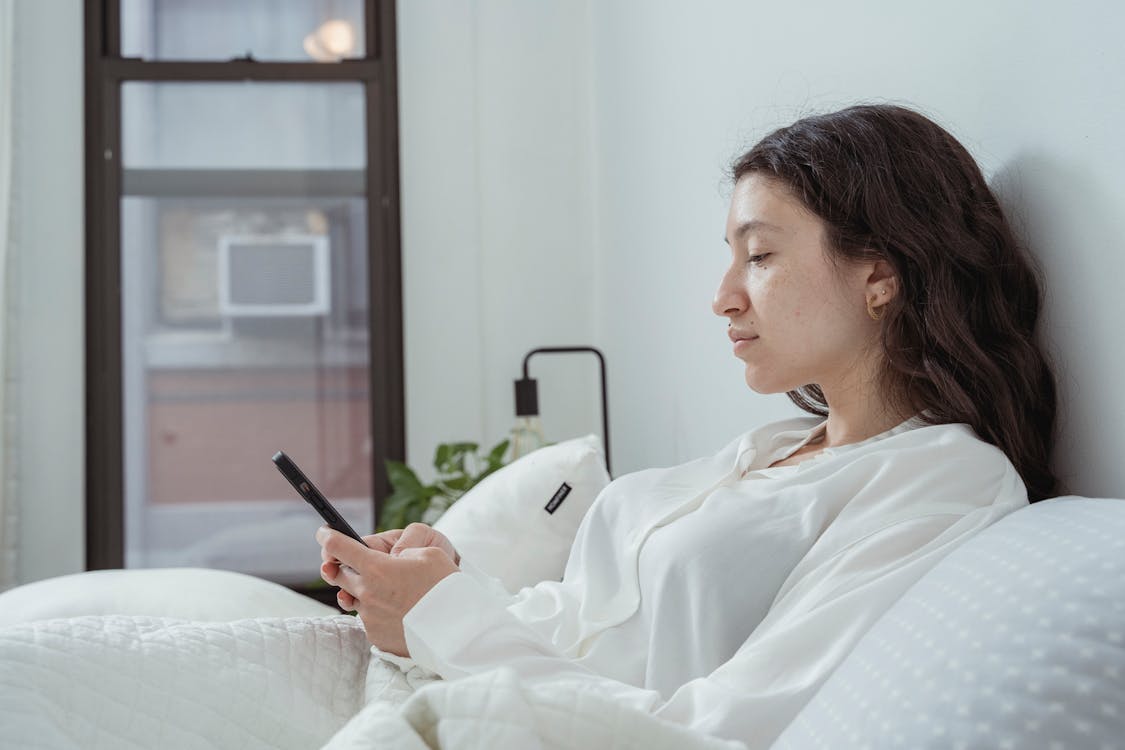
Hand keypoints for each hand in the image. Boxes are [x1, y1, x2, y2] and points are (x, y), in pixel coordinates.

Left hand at [316, 526, 458, 655]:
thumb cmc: (446, 588)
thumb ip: (403, 551)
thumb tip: (392, 558)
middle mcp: (367, 594)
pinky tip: (399, 611)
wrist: (458, 630)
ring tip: (389, 591)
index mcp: (377, 569)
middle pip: (340, 574)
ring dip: (364, 591)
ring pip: (354, 598)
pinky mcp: (376, 636)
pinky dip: (378, 612)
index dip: (328, 537)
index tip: (323, 534)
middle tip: (357, 562)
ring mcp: (370, 618)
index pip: (339, 548)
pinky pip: (369, 619)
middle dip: (344, 565)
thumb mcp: (429, 554)